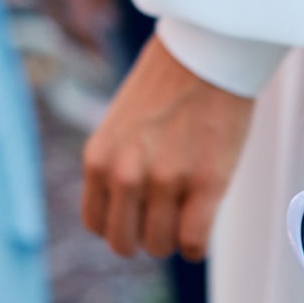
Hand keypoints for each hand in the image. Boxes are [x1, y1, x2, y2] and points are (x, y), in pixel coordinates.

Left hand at [82, 34, 253, 259]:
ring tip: (187, 215)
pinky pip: (194, 242)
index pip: (96, 224)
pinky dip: (198, 245)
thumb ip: (117, 169)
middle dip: (146, 238)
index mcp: (99, 159)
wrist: (206, 56)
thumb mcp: (121, 128)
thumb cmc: (167, 89)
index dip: (121, 225)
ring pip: (161, 246)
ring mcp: (166, 181)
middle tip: (166, 219)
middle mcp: (126, 174)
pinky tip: (203, 229)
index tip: (141, 214)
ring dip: (174, 239)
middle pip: (125, 243)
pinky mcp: (205, 184)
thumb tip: (130, 216)